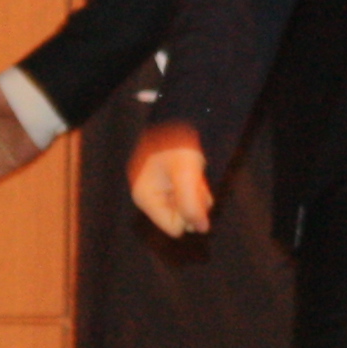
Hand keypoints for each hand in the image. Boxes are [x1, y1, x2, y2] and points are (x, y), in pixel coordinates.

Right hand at [130, 122, 212, 237]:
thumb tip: (201, 229)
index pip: (173, 227)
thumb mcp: (186, 175)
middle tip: (196, 183)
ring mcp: (158, 190)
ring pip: (184, 207)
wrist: (179, 118)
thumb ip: (191, 204)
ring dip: (196, 196)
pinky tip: (196, 176)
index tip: (193, 194)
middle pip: (179, 218)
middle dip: (193, 204)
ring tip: (196, 177)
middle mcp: (149, 197)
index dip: (189, 215)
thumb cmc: (177, 143)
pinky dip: (195, 189)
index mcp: (145, 197)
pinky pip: (184, 197)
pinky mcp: (167, 183)